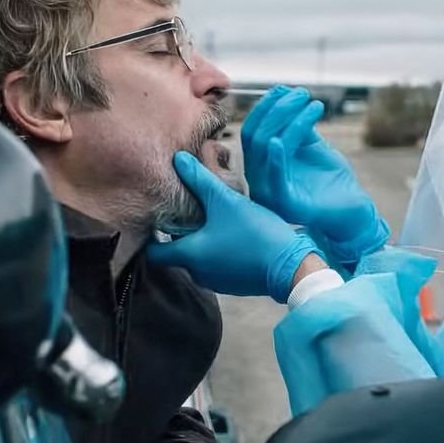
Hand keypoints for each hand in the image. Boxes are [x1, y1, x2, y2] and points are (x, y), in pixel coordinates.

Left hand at [148, 151, 317, 302]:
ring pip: (198, 258)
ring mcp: (216, 282)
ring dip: (203, 241)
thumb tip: (178, 159)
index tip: (160, 217)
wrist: (291, 266)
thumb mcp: (226, 201)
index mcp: (189, 255)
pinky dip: (219, 251)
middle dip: (182, 232)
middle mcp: (197, 273)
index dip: (152, 235)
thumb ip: (200, 180)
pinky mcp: (233, 284)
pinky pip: (217, 265)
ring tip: (217, 219)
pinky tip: (235, 234)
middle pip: (177, 252)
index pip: (153, 252)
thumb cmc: (255, 234)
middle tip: (192, 210)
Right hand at [242, 86, 388, 265]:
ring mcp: (270, 194)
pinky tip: (284, 138)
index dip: (265, 107)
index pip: (252, 132)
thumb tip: (284, 93)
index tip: (285, 89)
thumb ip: (296, 126)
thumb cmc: (331, 180)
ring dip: (288, 120)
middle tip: (301, 94)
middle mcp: (259, 181)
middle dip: (277, 109)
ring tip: (312, 105)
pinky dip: (277, 156)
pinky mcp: (286, 204)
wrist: (353, 211)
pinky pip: (275, 176)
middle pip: (255, 137)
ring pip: (266, 148)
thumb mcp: (310, 147)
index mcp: (261, 167)